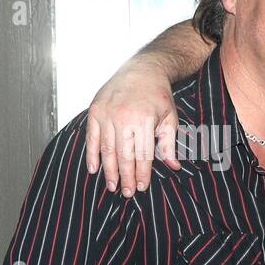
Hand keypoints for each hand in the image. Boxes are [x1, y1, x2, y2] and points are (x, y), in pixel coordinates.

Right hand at [84, 58, 180, 196]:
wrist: (142, 70)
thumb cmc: (159, 97)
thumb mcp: (170, 118)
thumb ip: (169, 144)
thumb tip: (173, 167)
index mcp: (144, 122)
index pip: (142, 155)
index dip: (142, 173)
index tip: (141, 188)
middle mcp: (123, 119)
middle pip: (124, 156)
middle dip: (125, 177)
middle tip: (126, 193)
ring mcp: (106, 114)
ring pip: (106, 149)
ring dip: (109, 170)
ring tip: (112, 186)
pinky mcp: (95, 111)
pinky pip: (91, 137)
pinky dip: (91, 154)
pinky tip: (94, 169)